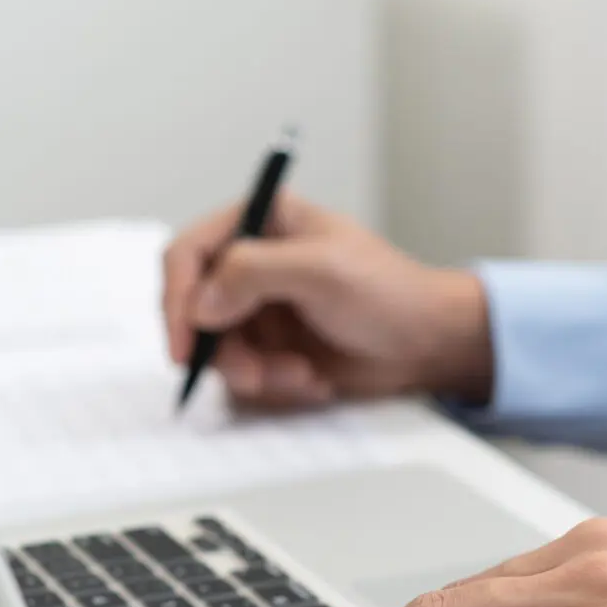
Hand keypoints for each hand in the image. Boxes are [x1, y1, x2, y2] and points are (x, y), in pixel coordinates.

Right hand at [161, 195, 493, 408]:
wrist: (429, 343)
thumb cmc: (389, 292)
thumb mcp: (322, 270)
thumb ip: (253, 272)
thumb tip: (200, 302)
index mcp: (260, 221)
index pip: (188, 253)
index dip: (178, 297)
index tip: (184, 342)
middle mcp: (251, 263)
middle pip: (194, 309)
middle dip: (221, 349)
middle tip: (251, 374)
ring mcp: (259, 308)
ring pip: (216, 349)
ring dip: (253, 372)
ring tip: (299, 375)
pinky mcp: (270, 348)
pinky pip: (244, 374)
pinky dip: (273, 384)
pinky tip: (312, 379)